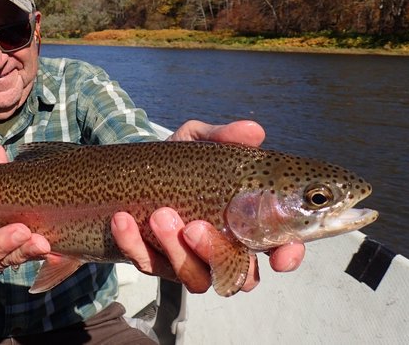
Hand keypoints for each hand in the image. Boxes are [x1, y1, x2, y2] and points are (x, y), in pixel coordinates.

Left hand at [112, 120, 305, 292]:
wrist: (131, 170)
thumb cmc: (179, 162)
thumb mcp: (197, 142)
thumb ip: (223, 136)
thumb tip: (252, 130)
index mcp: (244, 223)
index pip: (278, 248)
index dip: (286, 255)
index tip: (281, 253)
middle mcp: (221, 249)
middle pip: (236, 273)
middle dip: (216, 252)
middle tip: (194, 226)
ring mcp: (188, 260)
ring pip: (194, 277)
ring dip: (176, 250)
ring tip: (157, 216)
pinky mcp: (154, 263)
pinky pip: (147, 264)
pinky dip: (134, 244)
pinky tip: (122, 220)